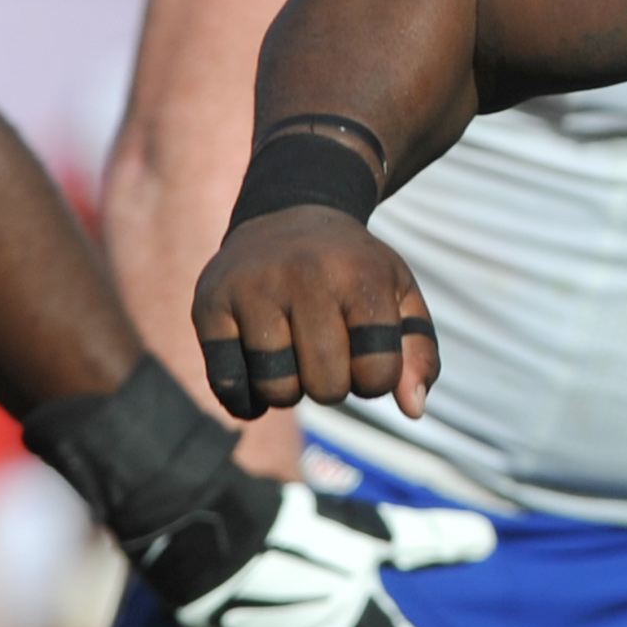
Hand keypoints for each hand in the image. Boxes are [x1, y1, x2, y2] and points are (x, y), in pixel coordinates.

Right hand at [194, 206, 440, 419]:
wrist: (288, 216)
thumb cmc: (353, 270)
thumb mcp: (399, 295)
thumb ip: (418, 352)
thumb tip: (414, 410)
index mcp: (361, 277)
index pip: (377, 373)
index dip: (376, 379)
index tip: (368, 356)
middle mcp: (304, 277)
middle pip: (326, 387)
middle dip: (333, 386)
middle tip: (327, 354)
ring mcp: (251, 288)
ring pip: (276, 389)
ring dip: (289, 390)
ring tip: (294, 356)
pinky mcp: (208, 304)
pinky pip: (227, 384)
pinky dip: (246, 398)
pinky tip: (258, 377)